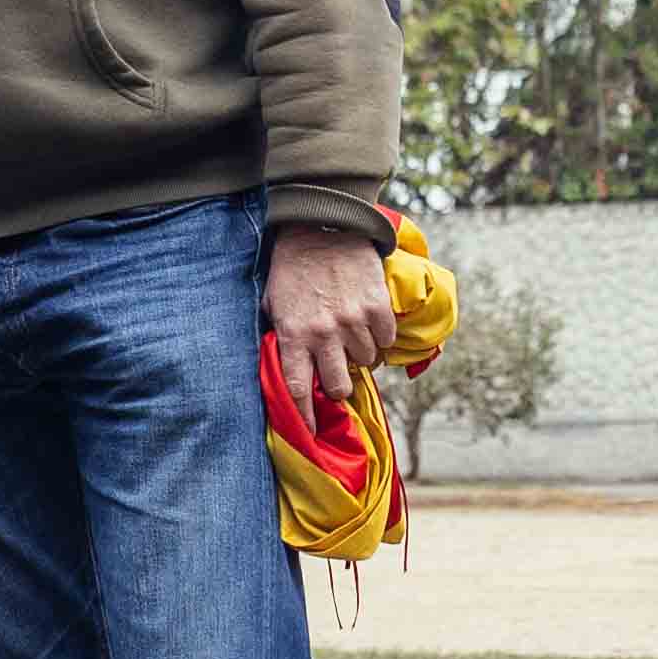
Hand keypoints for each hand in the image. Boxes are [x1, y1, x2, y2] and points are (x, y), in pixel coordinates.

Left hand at [263, 220, 394, 428]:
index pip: (298, 389)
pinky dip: (378, 338)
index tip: (312, 433)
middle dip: (338, 387)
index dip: (306, 417)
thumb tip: (288, 372)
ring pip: (365, 363)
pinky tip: (367, 323)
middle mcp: (324, 333)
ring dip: (359, 356)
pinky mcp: (377, 306)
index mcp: (293, 334)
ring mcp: (353, 320)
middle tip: (337, 374)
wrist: (323, 226)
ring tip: (350, 336)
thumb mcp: (272, 303)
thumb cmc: (292, 267)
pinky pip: (384, 341)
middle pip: (338, 386)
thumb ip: (281, 337)